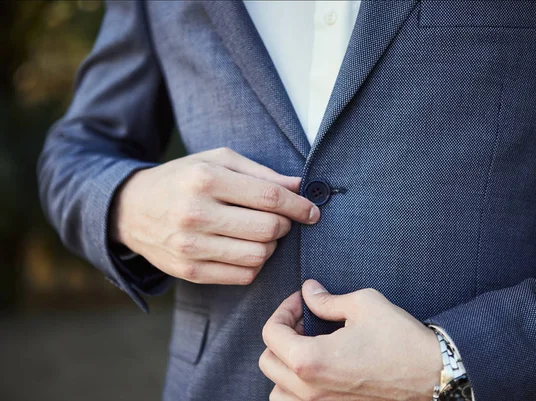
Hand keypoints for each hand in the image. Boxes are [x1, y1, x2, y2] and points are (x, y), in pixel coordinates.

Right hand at [109, 147, 319, 284]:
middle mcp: (196, 213)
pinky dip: (254, 264)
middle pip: (268, 229)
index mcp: (205, 179)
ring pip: (259, 256)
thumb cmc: (182, 179)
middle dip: (285, 225)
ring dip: (270, 246)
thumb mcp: (216, 160)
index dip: (299, 206)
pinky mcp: (189, 271)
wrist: (131, 209)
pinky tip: (245, 248)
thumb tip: (300, 186)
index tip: (311, 210)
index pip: (269, 197)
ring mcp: (191, 247)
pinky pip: (243, 276)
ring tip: (259, 233)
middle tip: (281, 220)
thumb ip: (260, 173)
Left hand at [259, 280, 441, 400]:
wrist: (434, 374)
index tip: (302, 301)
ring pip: (277, 391)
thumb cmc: (400, 338)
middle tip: (304, 320)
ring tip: (305, 349)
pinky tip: (316, 372)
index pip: (271, 333)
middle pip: (267, 361)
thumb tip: (307, 291)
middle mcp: (309, 391)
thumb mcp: (363, 305)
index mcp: (310, 361)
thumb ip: (327, 300)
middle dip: (281, 335)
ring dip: (283, 367)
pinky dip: (295, 390)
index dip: (284, 310)